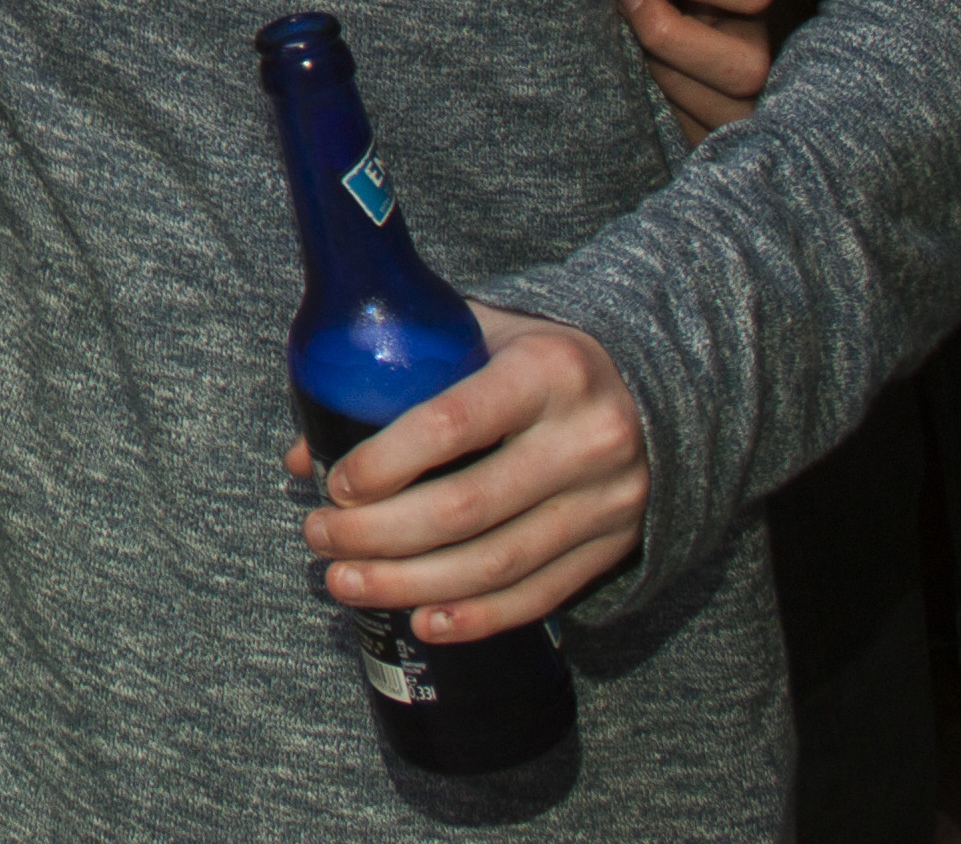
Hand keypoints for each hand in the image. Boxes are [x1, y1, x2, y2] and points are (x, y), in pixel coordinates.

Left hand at [287, 307, 647, 641]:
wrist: (655, 392)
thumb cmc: (537, 358)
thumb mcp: (478, 336)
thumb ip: (396, 379)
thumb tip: (305, 453)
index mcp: (549, 370)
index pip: (451, 423)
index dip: (385, 462)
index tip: (335, 485)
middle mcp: (587, 438)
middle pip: (465, 507)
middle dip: (378, 533)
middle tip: (320, 536)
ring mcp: (607, 501)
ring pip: (496, 564)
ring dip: (410, 583)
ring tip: (346, 582)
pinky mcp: (615, 548)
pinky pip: (540, 596)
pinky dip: (475, 617)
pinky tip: (422, 623)